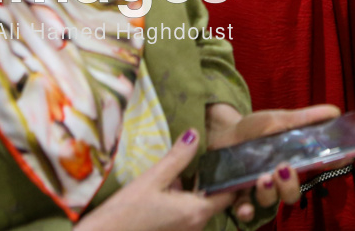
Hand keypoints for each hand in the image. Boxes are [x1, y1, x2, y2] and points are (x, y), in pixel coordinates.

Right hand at [74, 130, 233, 230]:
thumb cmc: (124, 213)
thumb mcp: (152, 179)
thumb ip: (177, 158)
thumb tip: (195, 133)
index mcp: (196, 212)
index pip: (229, 194)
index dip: (229, 177)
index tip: (223, 159)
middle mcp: (195, 227)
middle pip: (213, 201)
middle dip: (206, 182)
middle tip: (197, 161)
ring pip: (197, 209)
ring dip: (190, 193)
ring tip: (177, 175)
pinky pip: (184, 218)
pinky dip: (180, 205)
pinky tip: (163, 193)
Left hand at [205, 103, 340, 221]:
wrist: (220, 132)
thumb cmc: (253, 128)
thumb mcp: (278, 119)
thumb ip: (305, 119)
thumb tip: (335, 111)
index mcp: (293, 159)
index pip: (319, 167)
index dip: (333, 164)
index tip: (342, 159)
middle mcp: (279, 178)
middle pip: (293, 193)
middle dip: (291, 185)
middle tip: (284, 169)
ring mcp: (259, 189)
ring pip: (272, 202)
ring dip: (270, 193)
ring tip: (262, 178)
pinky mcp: (238, 196)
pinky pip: (246, 211)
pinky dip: (247, 211)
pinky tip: (246, 206)